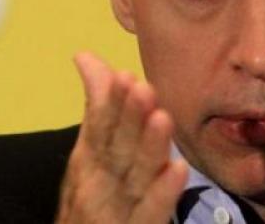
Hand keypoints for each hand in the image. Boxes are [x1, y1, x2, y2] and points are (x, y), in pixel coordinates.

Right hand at [55, 52, 187, 222]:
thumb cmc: (94, 196)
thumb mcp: (91, 152)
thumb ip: (97, 107)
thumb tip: (86, 56)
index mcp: (91, 159)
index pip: (100, 126)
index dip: (112, 103)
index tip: (126, 75)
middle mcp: (100, 181)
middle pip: (117, 148)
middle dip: (129, 119)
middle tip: (144, 89)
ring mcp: (116, 209)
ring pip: (135, 177)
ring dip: (148, 148)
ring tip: (162, 119)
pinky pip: (150, 213)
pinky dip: (162, 194)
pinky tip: (179, 170)